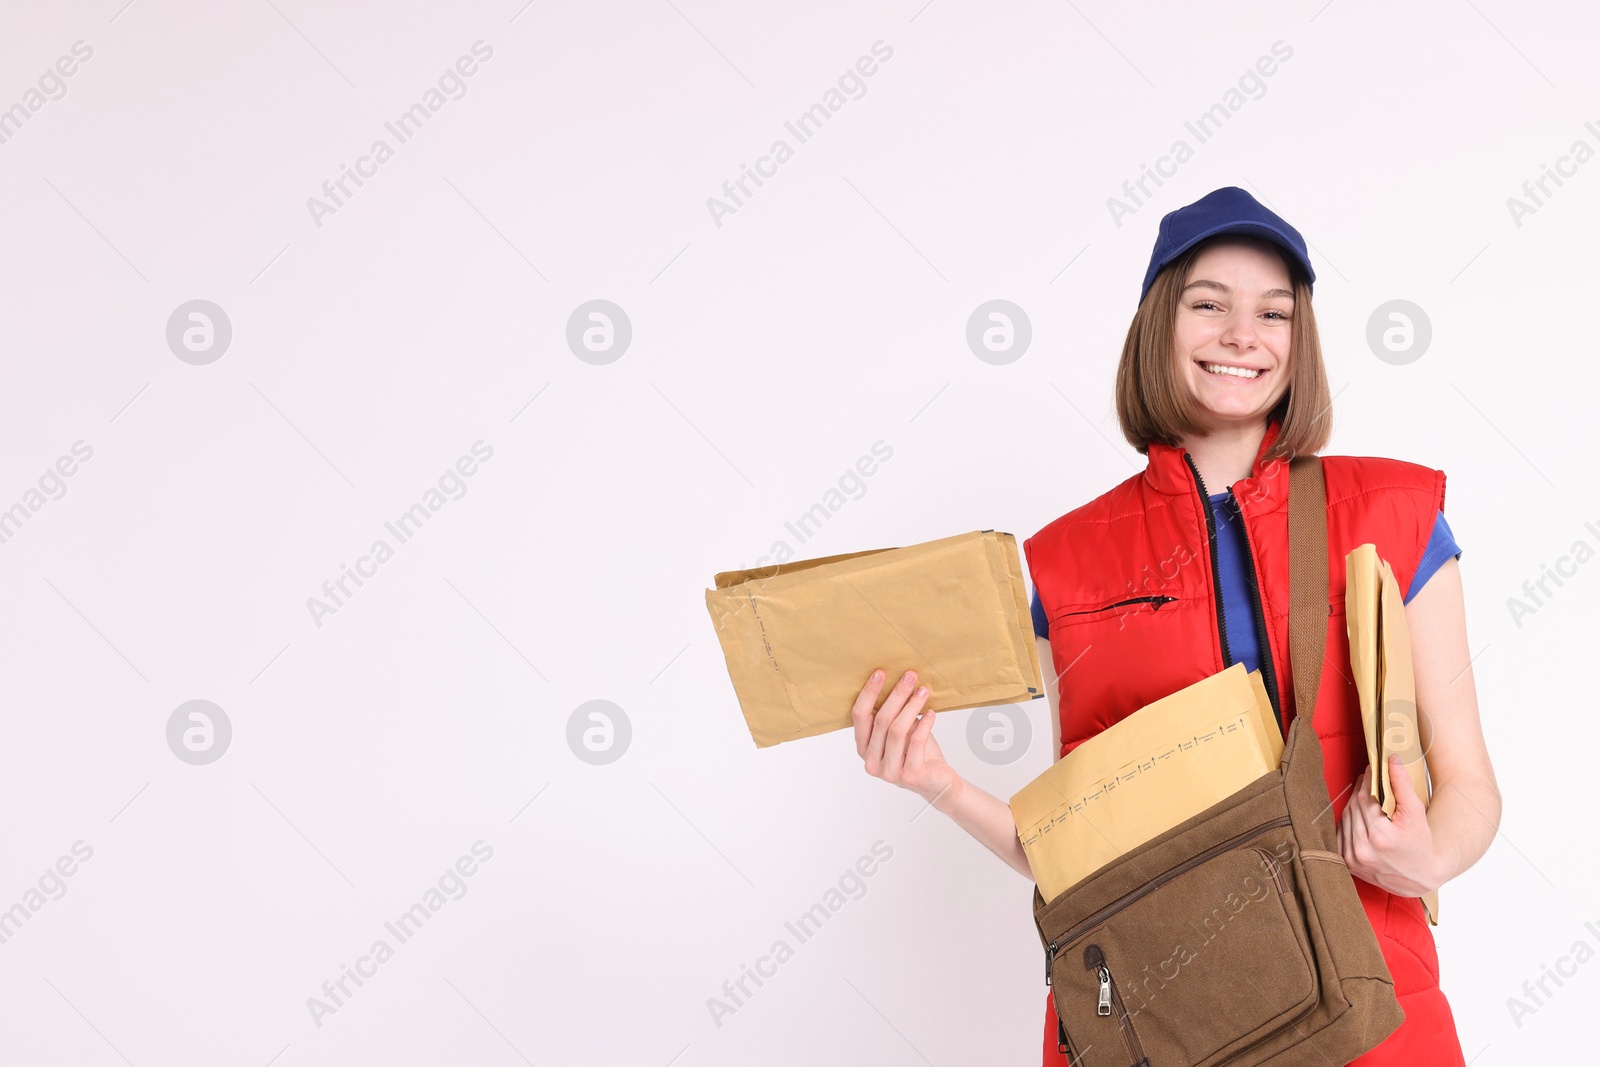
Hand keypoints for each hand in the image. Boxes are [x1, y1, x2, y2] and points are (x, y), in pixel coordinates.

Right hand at [851, 668, 963, 809]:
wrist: (938, 781)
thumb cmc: (917, 752)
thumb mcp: (901, 730)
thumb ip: (893, 714)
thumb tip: (898, 680)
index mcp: (863, 748)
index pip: (859, 716)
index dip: (869, 693)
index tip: (880, 673)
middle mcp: (871, 762)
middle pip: (880, 720)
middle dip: (896, 695)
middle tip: (909, 676)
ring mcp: (889, 772)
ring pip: (897, 730)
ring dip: (912, 706)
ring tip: (923, 692)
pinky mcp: (909, 775)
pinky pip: (915, 742)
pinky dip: (924, 724)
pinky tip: (931, 713)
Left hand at [1337, 754, 1447, 897]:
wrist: (1421, 876)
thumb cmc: (1421, 843)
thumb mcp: (1416, 813)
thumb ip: (1402, 785)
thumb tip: (1391, 759)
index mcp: (1380, 837)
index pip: (1365, 798)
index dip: (1367, 782)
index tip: (1371, 770)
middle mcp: (1363, 850)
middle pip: (1354, 808)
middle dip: (1360, 791)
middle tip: (1367, 778)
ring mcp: (1353, 858)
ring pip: (1345, 819)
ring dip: (1353, 805)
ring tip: (1364, 795)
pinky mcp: (1348, 864)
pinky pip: (1340, 834)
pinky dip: (1347, 822)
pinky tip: (1357, 815)